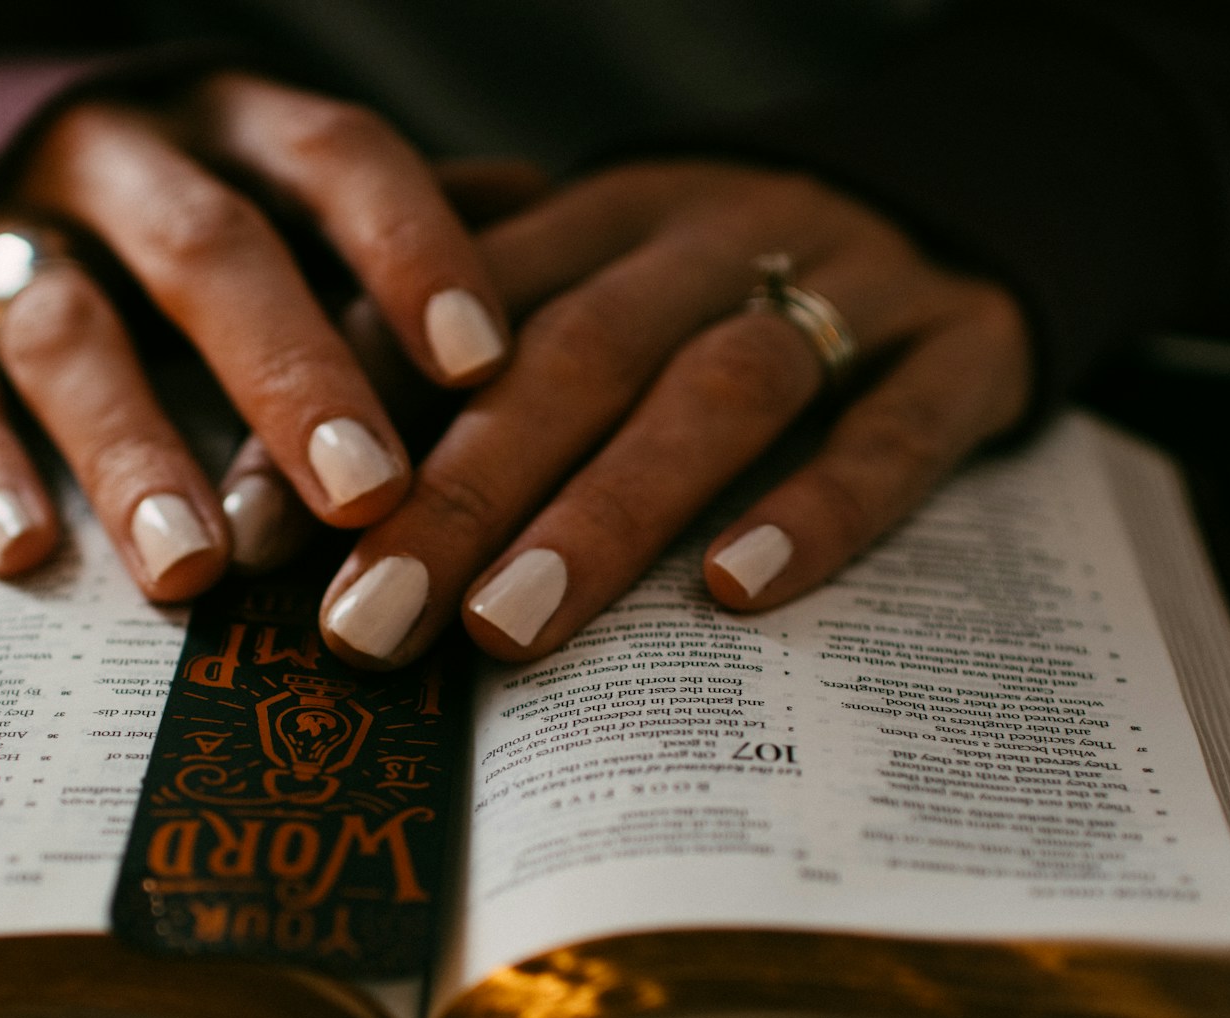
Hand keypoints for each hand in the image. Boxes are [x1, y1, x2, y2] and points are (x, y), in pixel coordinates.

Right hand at [0, 72, 512, 599]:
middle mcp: (122, 166)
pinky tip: (28, 557)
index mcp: (232, 126)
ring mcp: (7, 236)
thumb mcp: (280, 182)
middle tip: (365, 492)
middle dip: (288, 372)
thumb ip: (389, 222)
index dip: (409, 247)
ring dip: (130, 447)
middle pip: (208, 249)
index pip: (334, 157)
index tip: (481, 363)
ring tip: (196, 569)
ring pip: (65, 327)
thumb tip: (548, 227)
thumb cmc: (177, 198)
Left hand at [317, 162, 1033, 665]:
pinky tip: (736, 589)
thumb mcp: (607, 255)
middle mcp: (708, 242)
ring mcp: (842, 292)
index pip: (457, 308)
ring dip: (605, 510)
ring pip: (715, 390)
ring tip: (509, 628)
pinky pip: (895, 429)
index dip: (351, 413)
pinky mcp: (959, 349)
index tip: (263, 531)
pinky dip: (818, 507)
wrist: (966, 177)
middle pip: (571, 356)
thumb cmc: (732, 268)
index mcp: (604, 217)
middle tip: (368, 624)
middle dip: (458, 492)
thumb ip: (476, 328)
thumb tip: (305, 421)